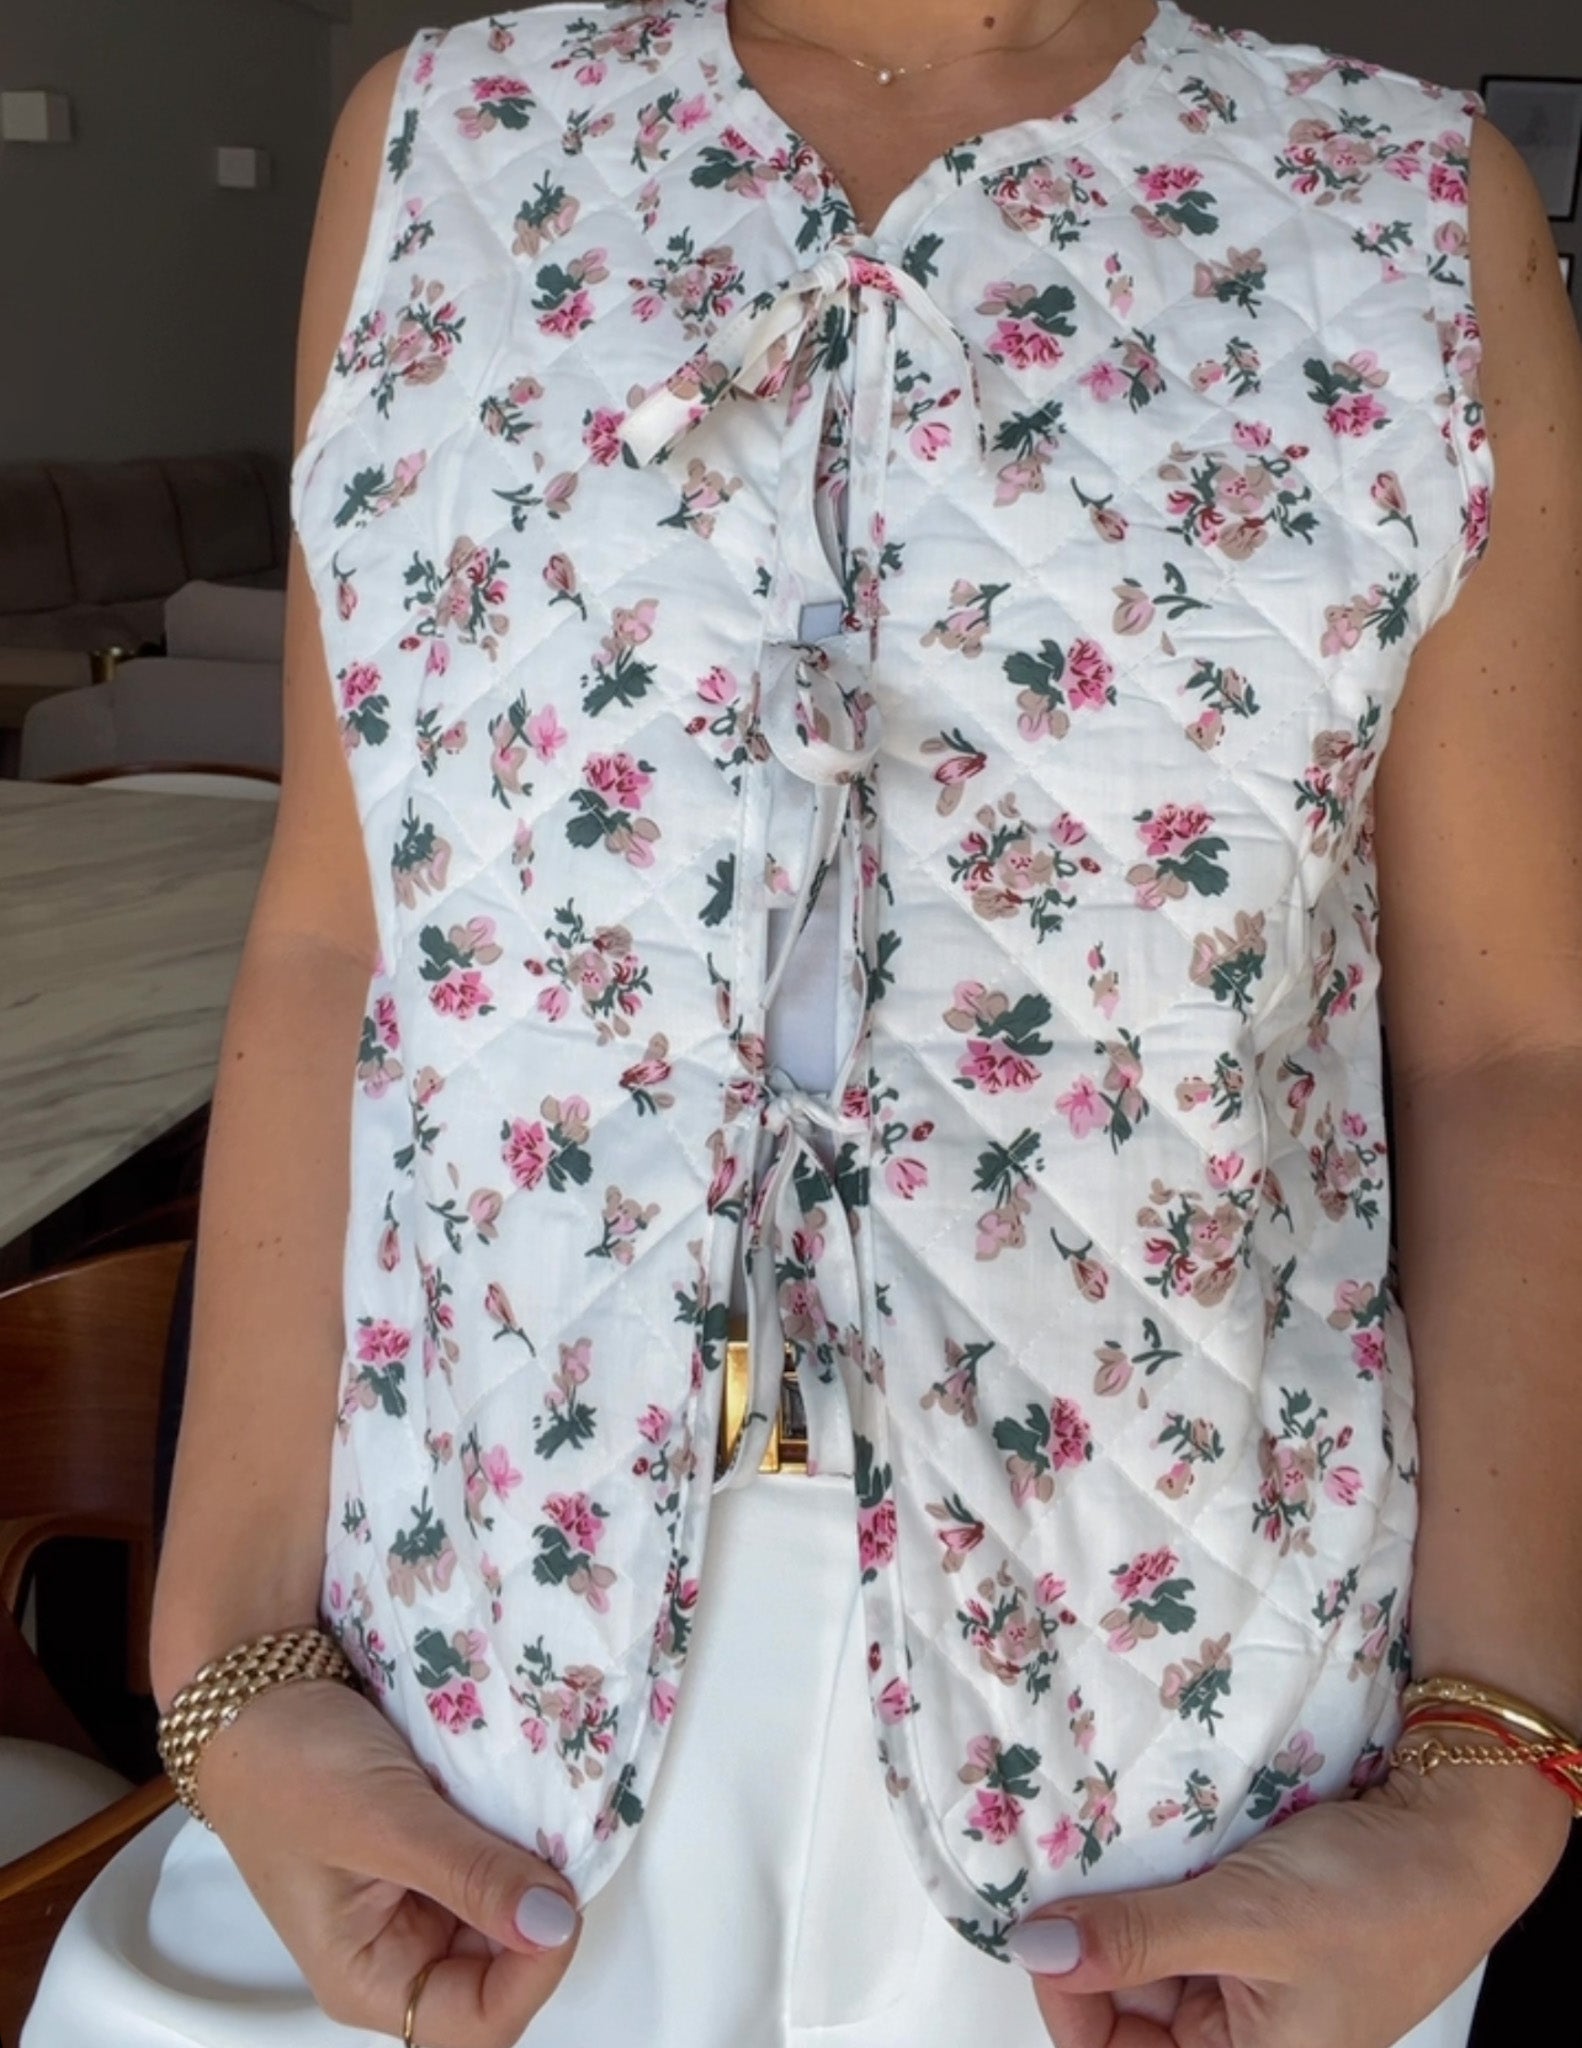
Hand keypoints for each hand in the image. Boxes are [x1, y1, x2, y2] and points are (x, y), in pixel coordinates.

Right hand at [192, 1675, 583, 2046]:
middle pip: (504, 1974)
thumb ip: (470, 1873)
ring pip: (509, 1918)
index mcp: (368, 1978)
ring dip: (534, 1874)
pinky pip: (498, 1869)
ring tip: (541, 1822)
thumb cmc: (286, 1767)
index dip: (533, 1972)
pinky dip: (521, 1841)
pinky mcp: (438, 1858)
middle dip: (540, 1917)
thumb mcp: (384, 1820)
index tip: (562, 1899)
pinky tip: (526, 1807)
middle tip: (559, 1847)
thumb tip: (551, 1923)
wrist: (260, 1697)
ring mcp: (421, 1905)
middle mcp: (398, 1955)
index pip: (478, 2022)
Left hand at [1008, 1744, 1571, 2047]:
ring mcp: (1243, 1982)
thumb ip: (1137, 1938)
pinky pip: (1178, 1918)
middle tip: (1056, 1872)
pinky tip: (1132, 1844)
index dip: (1066, 1996)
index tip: (1040, 1924)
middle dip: (1088, 1943)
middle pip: (1123, 2007)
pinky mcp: (1248, 1930)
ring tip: (1091, 1851)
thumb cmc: (1373, 1899)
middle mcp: (1239, 2039)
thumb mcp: (1245, 1920)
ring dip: (1118, 1907)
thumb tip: (1034, 1950)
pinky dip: (1152, 1884)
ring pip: (1145, 1954)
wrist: (1455, 1835)